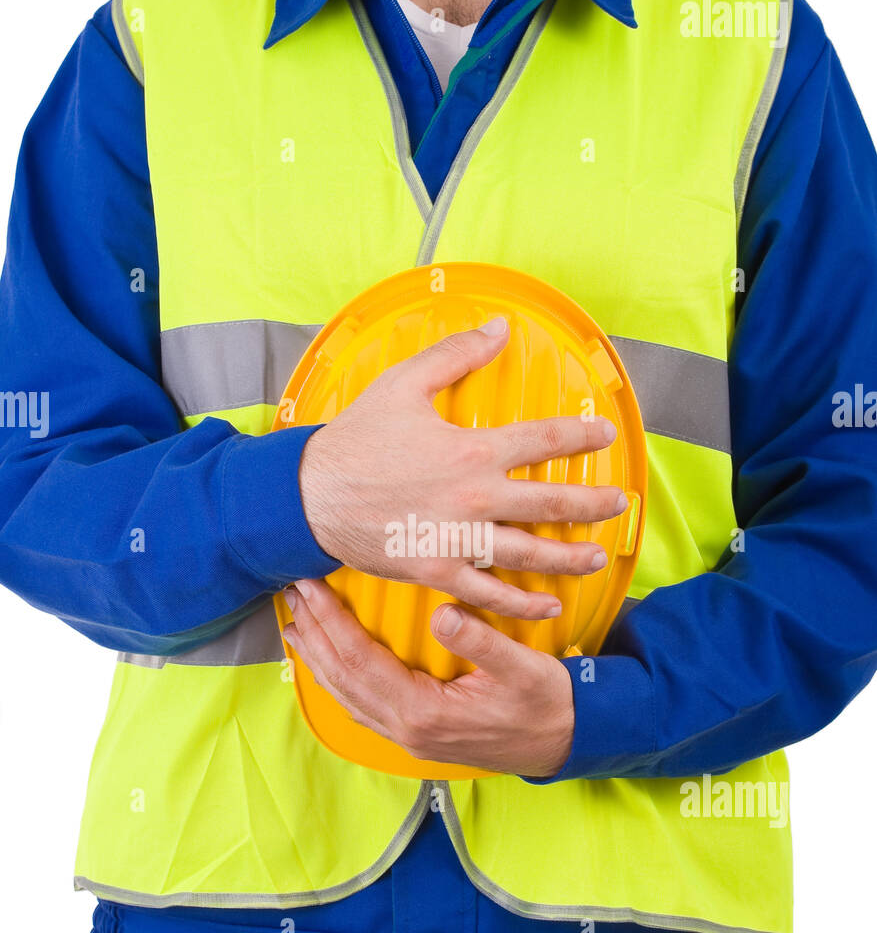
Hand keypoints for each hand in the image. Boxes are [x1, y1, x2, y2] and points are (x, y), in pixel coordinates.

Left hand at [284, 578, 574, 776]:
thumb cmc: (546, 704)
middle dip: (314, 634)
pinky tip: (329, 663)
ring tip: (297, 625)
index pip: (361, 661)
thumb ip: (481, 641)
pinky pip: (362, 706)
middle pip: (343, 678)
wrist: (564, 743)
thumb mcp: (523, 668)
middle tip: (292, 595)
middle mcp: (406, 729)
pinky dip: (339, 679)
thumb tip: (442, 614)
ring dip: (319, 658)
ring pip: (346, 696)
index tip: (311, 589)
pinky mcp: (415, 734)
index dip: (331, 622)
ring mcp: (408, 736)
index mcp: (424, 712)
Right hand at [297, 318, 625, 619]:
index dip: (583, 436)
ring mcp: (458, 540)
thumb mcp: (403, 384)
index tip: (605, 436)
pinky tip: (546, 606)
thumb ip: (457, 354)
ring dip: (570, 558)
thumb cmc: (356, 439)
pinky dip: (521, 604)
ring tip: (596, 557)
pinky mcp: (438, 572)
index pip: (546, 440)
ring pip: (531, 554)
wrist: (309, 495)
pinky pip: (489, 594)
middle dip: (593, 505)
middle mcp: (475, 498)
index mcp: (473, 450)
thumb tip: (500, 327)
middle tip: (617, 505)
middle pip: (553, 504)